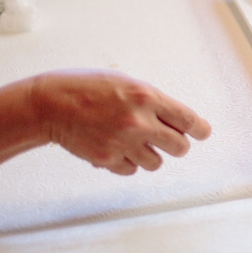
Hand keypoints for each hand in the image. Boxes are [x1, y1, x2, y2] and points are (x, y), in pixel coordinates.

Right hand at [30, 72, 211, 175]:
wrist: (49, 105)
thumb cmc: (85, 89)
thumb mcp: (123, 83)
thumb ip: (151, 101)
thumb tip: (177, 121)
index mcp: (145, 97)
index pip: (188, 120)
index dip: (199, 129)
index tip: (202, 132)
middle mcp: (139, 121)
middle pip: (180, 148)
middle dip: (175, 144)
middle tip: (164, 138)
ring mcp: (124, 143)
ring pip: (156, 163)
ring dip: (149, 154)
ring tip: (130, 140)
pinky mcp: (110, 160)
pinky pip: (132, 169)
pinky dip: (127, 161)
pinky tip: (113, 146)